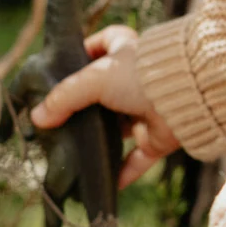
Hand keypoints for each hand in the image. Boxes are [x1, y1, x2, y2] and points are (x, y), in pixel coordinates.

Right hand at [30, 24, 180, 186]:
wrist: (188, 100)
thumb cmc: (143, 76)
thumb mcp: (95, 79)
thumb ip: (64, 97)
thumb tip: (38, 117)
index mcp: (126, 53)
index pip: (104, 43)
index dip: (87, 49)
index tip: (65, 63)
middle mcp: (137, 81)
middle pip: (106, 93)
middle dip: (86, 107)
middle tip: (58, 121)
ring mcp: (148, 110)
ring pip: (120, 129)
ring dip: (101, 141)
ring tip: (72, 152)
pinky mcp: (159, 137)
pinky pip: (138, 159)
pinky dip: (123, 172)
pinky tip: (105, 183)